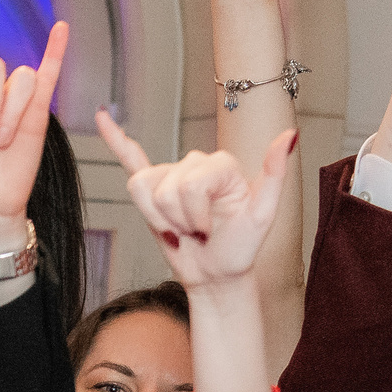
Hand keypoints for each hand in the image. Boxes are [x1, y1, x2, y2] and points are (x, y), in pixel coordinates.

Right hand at [95, 112, 294, 290]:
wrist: (217, 274)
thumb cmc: (240, 248)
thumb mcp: (263, 214)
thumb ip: (276, 172)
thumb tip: (289, 134)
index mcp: (220, 163)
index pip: (189, 183)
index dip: (195, 214)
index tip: (212, 230)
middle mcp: (195, 162)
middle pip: (165, 187)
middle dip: (179, 219)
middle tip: (198, 232)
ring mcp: (172, 175)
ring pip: (141, 189)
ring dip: (158, 218)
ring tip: (180, 229)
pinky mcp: (154, 190)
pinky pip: (130, 159)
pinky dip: (115, 139)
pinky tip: (102, 117)